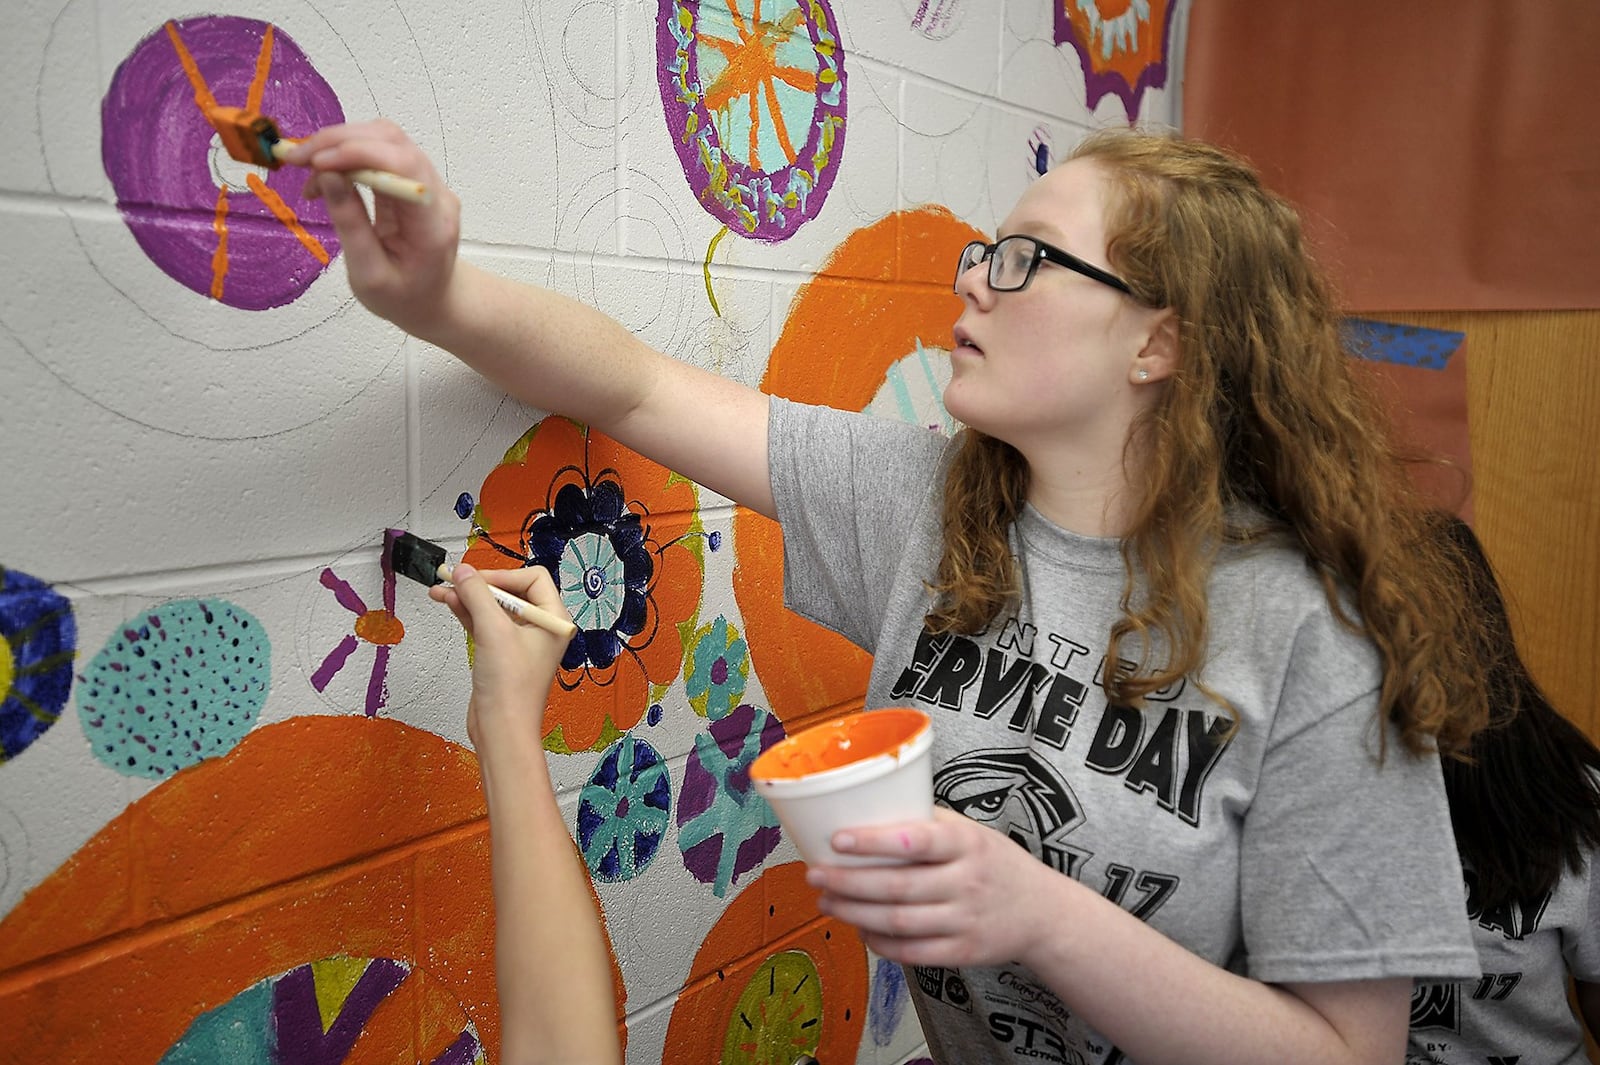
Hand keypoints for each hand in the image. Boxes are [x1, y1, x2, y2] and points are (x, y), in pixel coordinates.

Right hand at [283, 120, 460, 337]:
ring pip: (384, 139)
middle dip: (339, 142)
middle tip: (295, 159)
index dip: (357, 152)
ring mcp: (428, 183)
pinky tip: (322, 174)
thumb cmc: (403, 298)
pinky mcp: (413, 179)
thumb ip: (350, 225)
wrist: (433, 302)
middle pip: (392, 142)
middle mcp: (437, 193)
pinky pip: (380, 152)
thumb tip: (327, 176)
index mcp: (433, 223)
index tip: (315, 163)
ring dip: (339, 144)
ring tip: (305, 168)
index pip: (403, 165)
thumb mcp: (369, 275)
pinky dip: (346, 154)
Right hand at [429, 563, 572, 747]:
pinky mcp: (501, 654)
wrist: (501, 730)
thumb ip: (477, 595)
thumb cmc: (511, 690)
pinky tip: (448, 603)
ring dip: (468, 597)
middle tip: (454, 580)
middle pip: (510, 591)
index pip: (532, 578)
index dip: (502, 576)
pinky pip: (484, 623)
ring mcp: (520, 642)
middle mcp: (541, 628)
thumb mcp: (493, 631)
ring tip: (441, 589)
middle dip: (480, 585)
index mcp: (554, 620)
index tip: (475, 579)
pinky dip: (467, 613)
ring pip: (493, 607)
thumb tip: (464, 572)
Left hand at [806, 807, 1056, 968]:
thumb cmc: (995, 862)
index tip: (837, 839)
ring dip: (854, 913)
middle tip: (815, 875)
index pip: (915, 840)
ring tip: (827, 902)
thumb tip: (868, 808)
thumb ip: (928, 822)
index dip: (872, 842)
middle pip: (896, 887)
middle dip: (847, 883)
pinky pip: (911, 952)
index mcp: (967, 844)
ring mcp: (965, 920)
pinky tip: (860, 929)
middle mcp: (966, 882)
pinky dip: (879, 944)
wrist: (1043, 912)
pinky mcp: (962, 953)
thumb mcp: (972, 831)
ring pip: (897, 922)